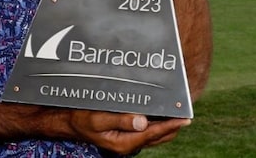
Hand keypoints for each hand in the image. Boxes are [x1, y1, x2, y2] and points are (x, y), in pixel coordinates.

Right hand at [68, 111, 188, 154]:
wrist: (70, 124)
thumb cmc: (82, 120)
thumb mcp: (98, 119)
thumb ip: (120, 120)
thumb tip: (143, 121)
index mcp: (124, 142)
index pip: (154, 133)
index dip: (171, 124)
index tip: (185, 117)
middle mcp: (129, 144)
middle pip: (159, 136)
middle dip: (173, 125)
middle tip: (184, 110)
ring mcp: (128, 141)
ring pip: (156, 135)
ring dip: (167, 124)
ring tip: (176, 111)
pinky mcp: (126, 135)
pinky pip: (148, 131)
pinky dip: (157, 123)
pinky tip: (159, 112)